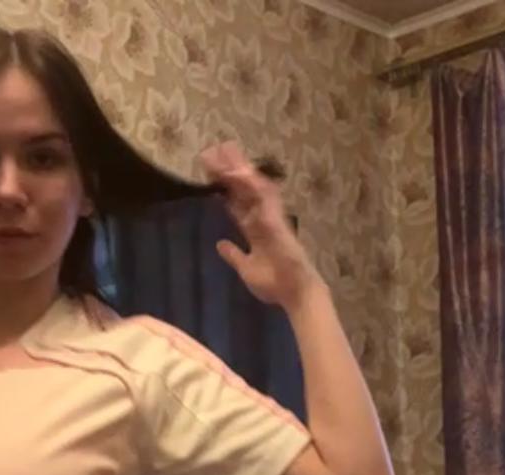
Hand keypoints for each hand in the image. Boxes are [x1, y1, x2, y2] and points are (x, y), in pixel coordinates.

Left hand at [200, 141, 322, 309]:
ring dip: (239, 168)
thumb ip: (234, 255)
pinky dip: (251, 184)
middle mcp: (262, 218)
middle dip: (229, 170)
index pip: (236, 203)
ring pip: (254, 186)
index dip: (224, 188)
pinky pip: (264, 198)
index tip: (209, 172)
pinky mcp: (277, 220)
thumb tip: (220, 244)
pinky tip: (237, 172)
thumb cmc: (275, 283)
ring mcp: (271, 217)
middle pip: (243, 189)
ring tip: (224, 150)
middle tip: (212, 150)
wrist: (295, 294)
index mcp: (255, 229)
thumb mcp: (246, 268)